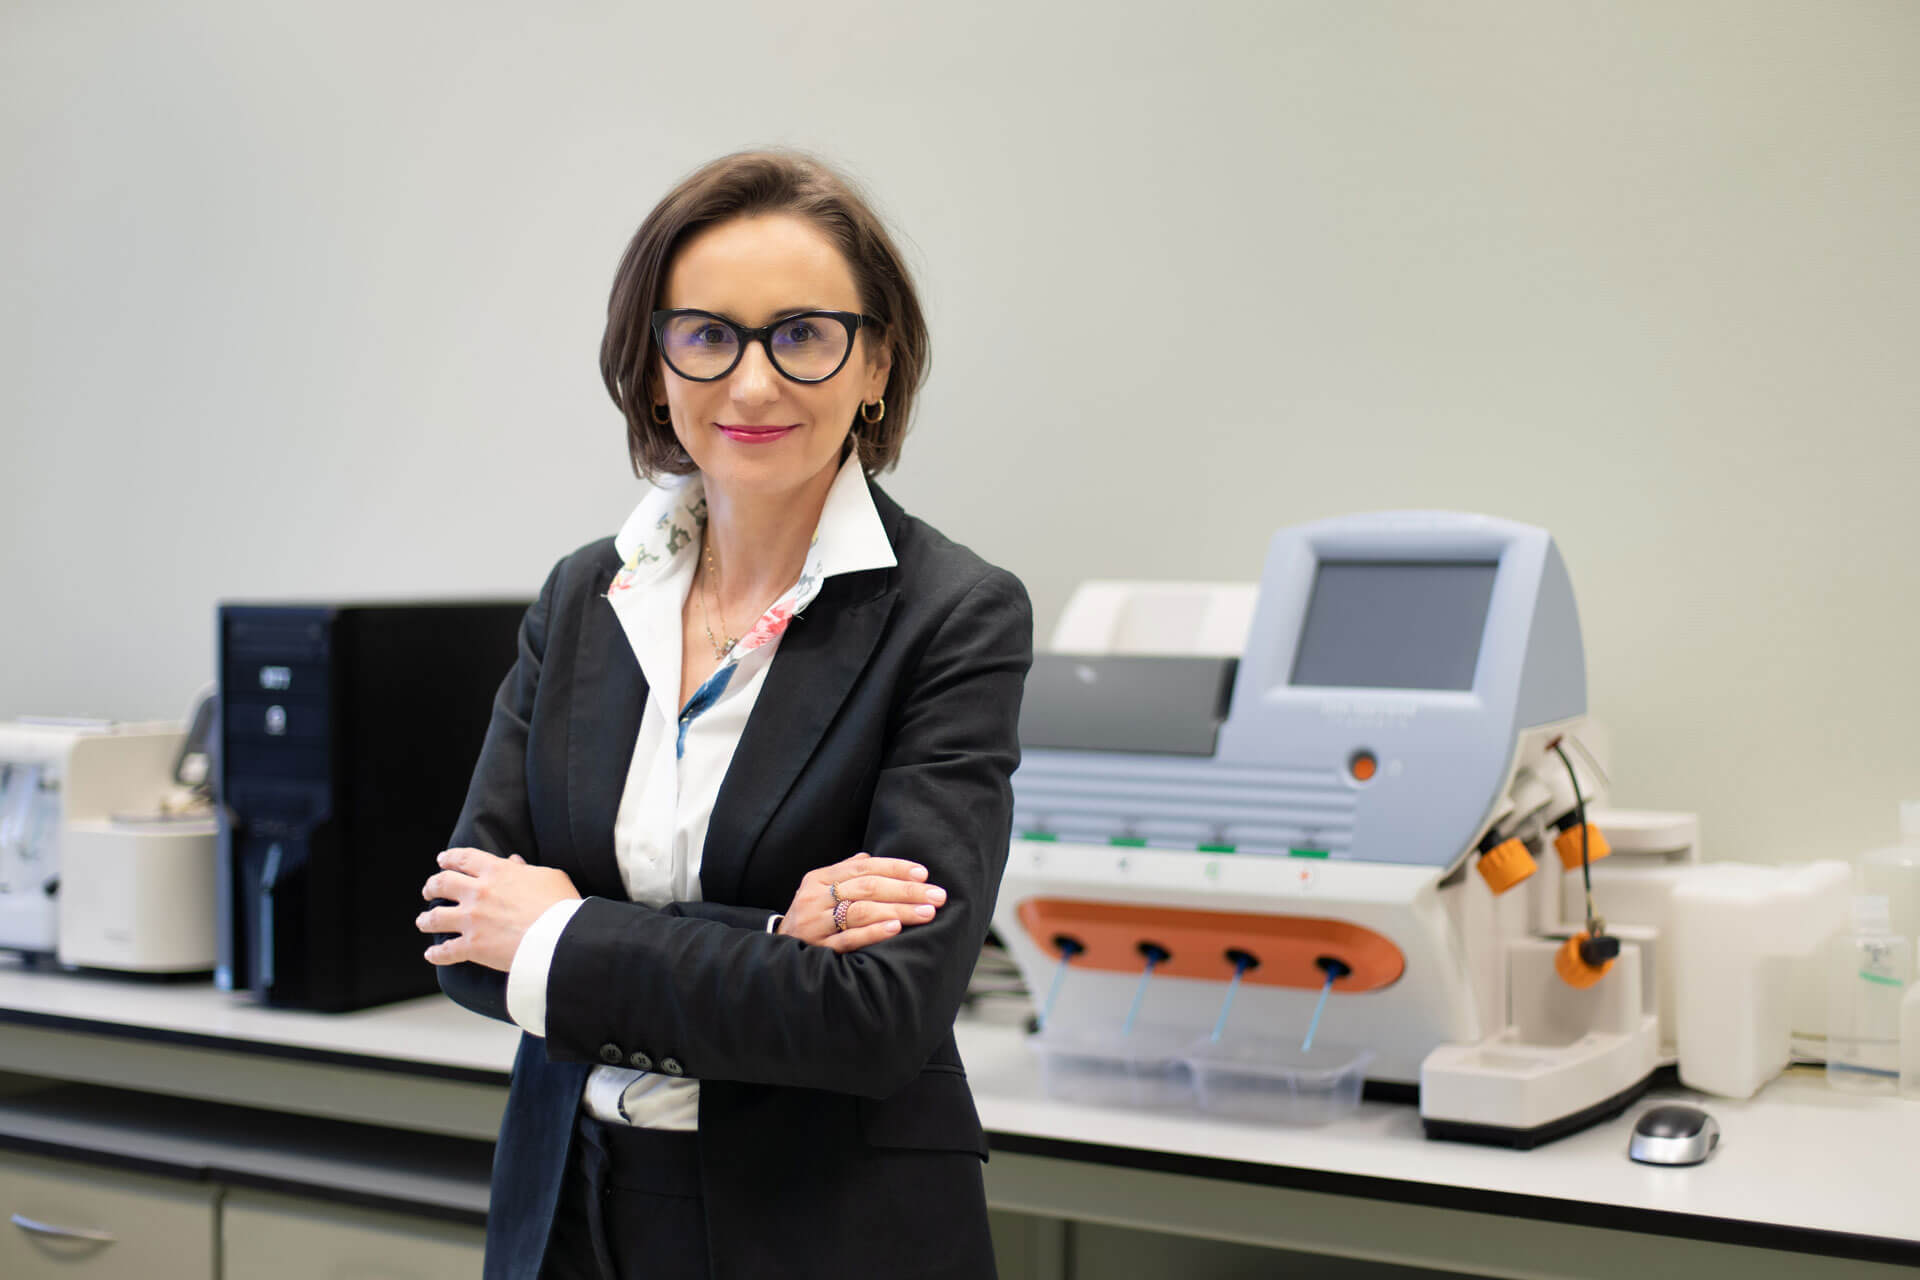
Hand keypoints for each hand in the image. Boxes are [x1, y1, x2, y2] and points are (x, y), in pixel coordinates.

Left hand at [417, 848, 580, 972]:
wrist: (561, 937)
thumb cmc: (561, 906)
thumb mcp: (549, 876)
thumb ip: (527, 869)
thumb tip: (514, 862)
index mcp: (497, 871)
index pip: (465, 858)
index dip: (450, 858)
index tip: (442, 860)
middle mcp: (478, 892)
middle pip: (442, 884)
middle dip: (431, 886)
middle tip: (429, 891)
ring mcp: (472, 920)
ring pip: (435, 917)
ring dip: (426, 919)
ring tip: (423, 921)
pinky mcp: (472, 946)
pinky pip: (445, 951)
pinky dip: (436, 954)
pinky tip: (431, 955)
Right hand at [777, 851, 946, 953]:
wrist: (776, 951)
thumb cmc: (811, 918)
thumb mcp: (821, 891)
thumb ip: (845, 873)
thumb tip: (870, 857)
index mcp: (818, 878)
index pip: (862, 867)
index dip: (895, 868)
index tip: (923, 874)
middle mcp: (815, 898)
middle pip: (867, 888)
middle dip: (906, 890)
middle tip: (937, 896)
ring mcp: (815, 924)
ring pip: (861, 911)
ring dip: (898, 910)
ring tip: (926, 912)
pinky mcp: (818, 950)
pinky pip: (849, 939)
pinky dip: (873, 932)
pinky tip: (896, 929)